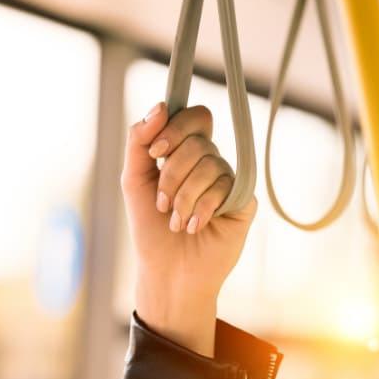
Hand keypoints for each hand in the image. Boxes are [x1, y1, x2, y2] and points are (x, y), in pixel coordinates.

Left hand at [121, 102, 256, 356]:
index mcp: (187, 151)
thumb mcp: (135, 179)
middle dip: (171, 174)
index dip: (175, 127)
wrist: (167, 271)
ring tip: (176, 222)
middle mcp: (212, 161)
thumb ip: (140, 141)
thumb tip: (161, 106)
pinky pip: (226, 187)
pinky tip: (194, 227)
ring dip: (183, 198)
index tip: (155, 153)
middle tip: (161, 203)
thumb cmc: (150, 228)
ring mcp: (230, 180)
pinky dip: (202, 209)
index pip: (195, 117)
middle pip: (198, 141)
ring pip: (209, 165)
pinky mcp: (244, 201)